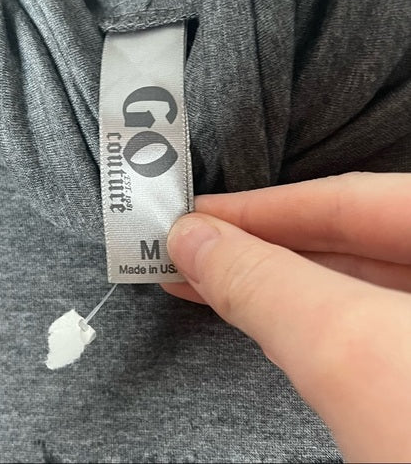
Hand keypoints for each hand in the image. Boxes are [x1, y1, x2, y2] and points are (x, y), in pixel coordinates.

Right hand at [164, 172, 410, 462]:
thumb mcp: (356, 356)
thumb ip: (265, 285)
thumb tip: (194, 241)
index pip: (356, 198)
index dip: (264, 205)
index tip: (197, 214)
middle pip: (354, 239)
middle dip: (261, 244)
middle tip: (191, 248)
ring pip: (356, 286)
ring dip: (276, 283)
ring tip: (209, 279)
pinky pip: (364, 329)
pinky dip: (306, 320)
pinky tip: (266, 316)